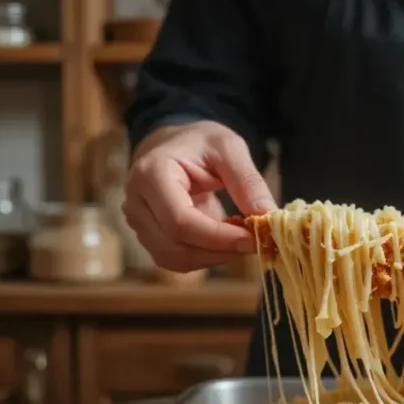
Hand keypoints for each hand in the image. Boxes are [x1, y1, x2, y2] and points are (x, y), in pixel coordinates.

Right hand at [124, 121, 276, 271]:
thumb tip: (267, 214)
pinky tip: (226, 242)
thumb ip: (247, 180)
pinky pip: (178, 260)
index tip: (253, 238)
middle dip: (221, 250)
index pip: (180, 221)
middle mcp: (136, 203)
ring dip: (216, 257)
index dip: (218, 237)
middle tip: (256, 241)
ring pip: (177, 259)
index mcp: (150, 174)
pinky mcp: (150, 238)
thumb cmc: (199, 143)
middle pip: (176, 246)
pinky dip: (207, 257)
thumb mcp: (228, 147)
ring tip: (242, 238)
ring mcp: (139, 224)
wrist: (173, 146)